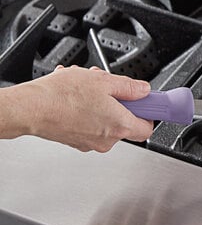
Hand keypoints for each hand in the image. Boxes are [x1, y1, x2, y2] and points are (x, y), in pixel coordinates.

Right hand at [9, 66, 154, 152]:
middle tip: (108, 88)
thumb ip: (129, 87)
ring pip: (106, 121)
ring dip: (100, 103)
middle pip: (125, 122)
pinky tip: (75, 98)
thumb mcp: (104, 81)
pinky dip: (87, 111)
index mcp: (119, 126)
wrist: (30, 108)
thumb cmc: (62, 96)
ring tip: (86, 89)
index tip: (145, 104)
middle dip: (119, 102)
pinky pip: (91, 125)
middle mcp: (107, 140)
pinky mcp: (77, 142)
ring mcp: (91, 143)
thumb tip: (144, 90)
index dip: (148, 114)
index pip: (147, 128)